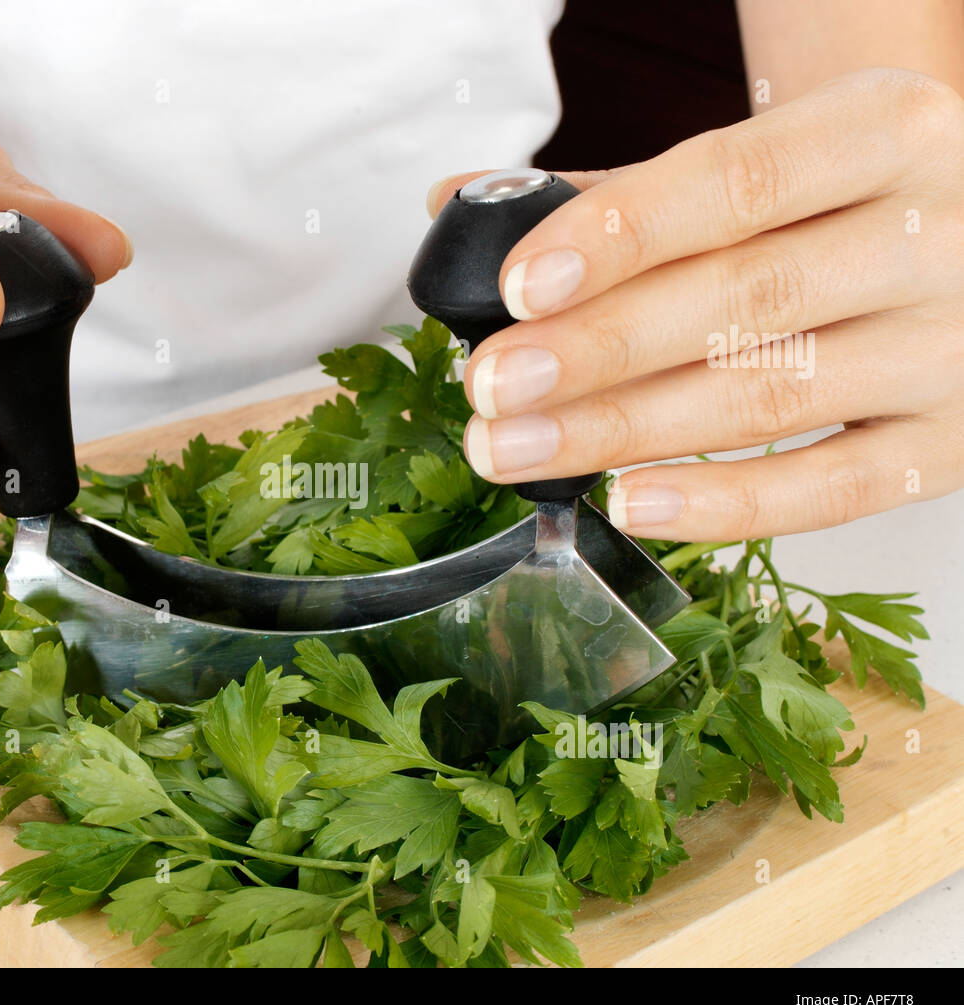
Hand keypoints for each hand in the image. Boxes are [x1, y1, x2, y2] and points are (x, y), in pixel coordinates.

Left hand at [429, 68, 963, 540]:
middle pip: (742, 299)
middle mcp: (935, 233)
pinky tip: (627, 502)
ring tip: (516, 451)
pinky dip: (724, 503)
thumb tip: (459, 204)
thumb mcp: (761, 163)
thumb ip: (617, 193)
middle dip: (596, 351)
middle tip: (491, 389)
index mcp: (884, 132)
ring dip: (625, 431)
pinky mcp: (951, 444)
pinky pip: (833, 490)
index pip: (735, 182)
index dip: (619, 235)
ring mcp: (953, 346)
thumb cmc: (838, 204)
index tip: (518, 287)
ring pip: (772, 396)